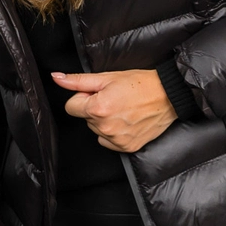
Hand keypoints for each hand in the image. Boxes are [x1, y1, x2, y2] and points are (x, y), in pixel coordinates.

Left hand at [52, 69, 177, 151]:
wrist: (169, 96)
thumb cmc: (141, 84)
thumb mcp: (107, 78)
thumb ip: (78, 81)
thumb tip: (56, 78)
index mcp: (97, 108)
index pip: (71, 107)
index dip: (83, 97)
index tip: (98, 93)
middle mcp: (105, 127)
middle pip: (84, 119)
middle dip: (94, 109)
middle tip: (114, 99)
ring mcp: (116, 140)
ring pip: (96, 130)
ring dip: (104, 121)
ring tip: (123, 109)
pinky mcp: (126, 148)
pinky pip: (107, 142)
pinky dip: (113, 133)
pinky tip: (127, 121)